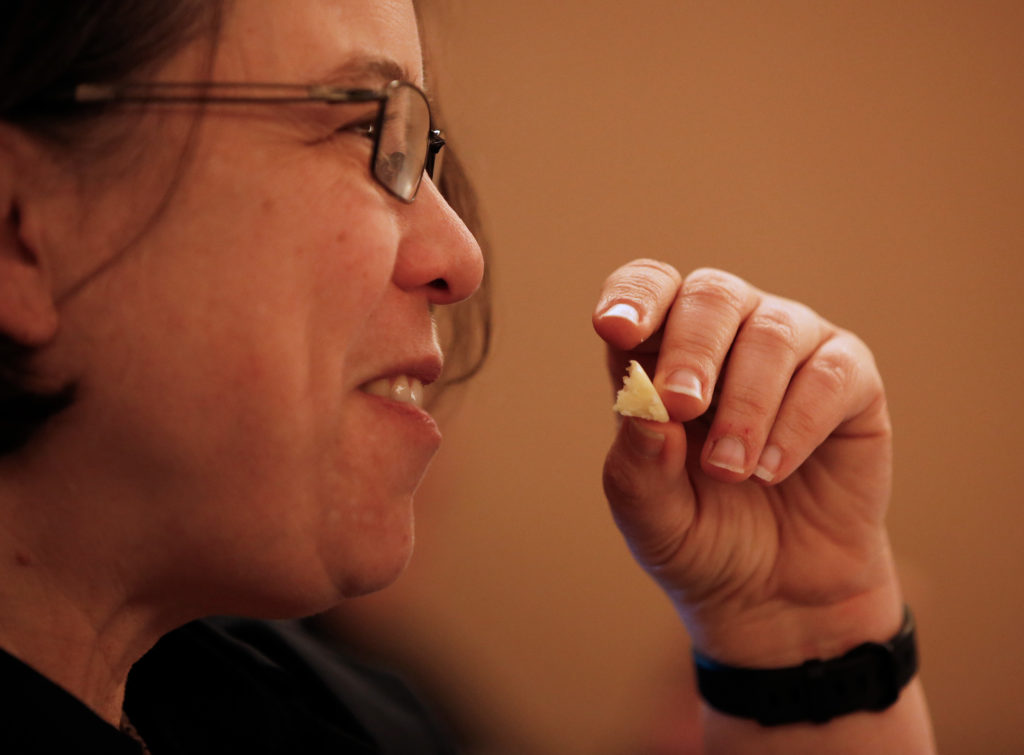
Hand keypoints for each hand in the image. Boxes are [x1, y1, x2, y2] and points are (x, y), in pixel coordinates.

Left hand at [593, 261, 904, 666]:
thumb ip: (637, 466)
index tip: (616, 330)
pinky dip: (799, 422)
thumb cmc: (701, 537)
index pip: (649, 287)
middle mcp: (726, 337)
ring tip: (731, 470)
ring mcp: (792, 351)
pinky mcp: (849, 381)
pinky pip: (832, 373)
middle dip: (692, 350)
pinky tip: (772, 470)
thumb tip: (644, 406)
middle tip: (681, 408)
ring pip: (773, 332)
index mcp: (661, 354)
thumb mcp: (651, 517)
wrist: (775, 594)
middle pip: (711, 295)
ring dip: (746, 403)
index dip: (635, 296)